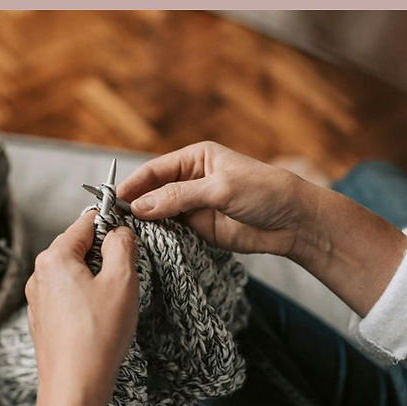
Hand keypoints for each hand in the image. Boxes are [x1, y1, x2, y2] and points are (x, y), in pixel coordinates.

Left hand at [25, 211, 138, 405]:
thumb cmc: (98, 335)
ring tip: (110, 309)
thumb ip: (122, 245)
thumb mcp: (122, 280)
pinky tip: (97, 325)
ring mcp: (37, 300)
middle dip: (104, 259)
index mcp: (54, 257)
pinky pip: (67, 300)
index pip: (87, 222)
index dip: (112, 226)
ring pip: (74, 276)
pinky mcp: (42, 322)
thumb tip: (119, 232)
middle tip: (123, 283)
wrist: (74, 387)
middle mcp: (38, 275)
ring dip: (96, 283)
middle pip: (78, 249)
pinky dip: (85, 304)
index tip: (129, 239)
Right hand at [119, 141, 312, 256]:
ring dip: (145, 225)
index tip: (115, 200)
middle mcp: (190, 181)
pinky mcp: (199, 231)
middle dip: (135, 206)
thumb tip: (140, 207)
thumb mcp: (220, 189)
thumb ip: (179, 198)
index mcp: (195, 159)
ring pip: (159, 215)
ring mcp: (193, 207)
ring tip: (126, 236)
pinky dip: (160, 239)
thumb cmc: (263, 191)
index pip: (154, 170)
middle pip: (152, 193)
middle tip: (114, 221)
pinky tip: (147, 246)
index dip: (133, 184)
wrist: (292, 222)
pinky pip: (172, 234)